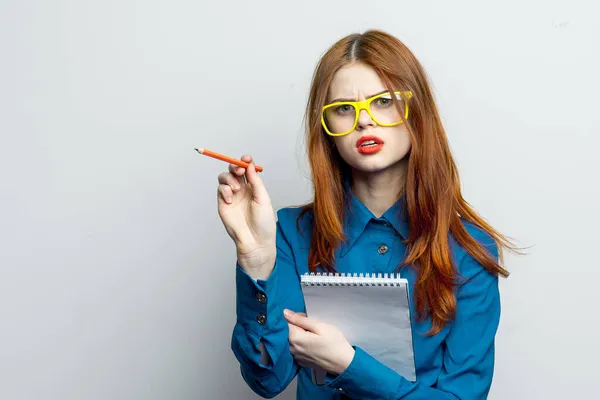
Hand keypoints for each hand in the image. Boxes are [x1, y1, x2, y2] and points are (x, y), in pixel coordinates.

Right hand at [217, 154, 275, 279]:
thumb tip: (250, 165)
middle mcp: (242, 189)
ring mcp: (232, 196)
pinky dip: (225, 190)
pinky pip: (220, 189)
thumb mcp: (263, 198)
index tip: (246, 158)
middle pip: (234, 170)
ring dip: (229, 179)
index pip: (247, 169)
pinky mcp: (223, 203)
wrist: (255, 240)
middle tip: (240, 171)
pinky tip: (231, 199)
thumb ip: (256, 181)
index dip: (245, 161)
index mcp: (254, 187)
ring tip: (237, 190)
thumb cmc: (263, 222)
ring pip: (224, 177)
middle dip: (235, 166)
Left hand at [284, 309, 354, 374]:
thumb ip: (300, 319)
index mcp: (295, 338)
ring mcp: (296, 357)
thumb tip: (285, 312)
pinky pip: (297, 348)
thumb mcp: (319, 326)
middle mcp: (292, 349)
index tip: (308, 320)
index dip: (298, 318)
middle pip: (289, 331)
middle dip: (299, 327)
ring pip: (293, 340)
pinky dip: (302, 345)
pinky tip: (313, 345)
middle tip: (314, 328)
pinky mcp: (301, 362)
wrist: (344, 363)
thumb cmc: (334, 343)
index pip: (287, 322)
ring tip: (314, 337)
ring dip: (300, 336)